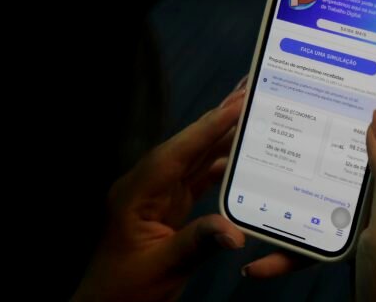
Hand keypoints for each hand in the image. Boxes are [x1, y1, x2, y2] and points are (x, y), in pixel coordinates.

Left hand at [72, 84, 248, 301]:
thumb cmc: (125, 290)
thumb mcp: (162, 268)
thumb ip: (198, 243)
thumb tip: (236, 233)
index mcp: (137, 193)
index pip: (175, 153)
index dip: (206, 128)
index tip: (235, 104)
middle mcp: (147, 185)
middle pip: (187, 146)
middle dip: (217, 120)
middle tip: (247, 93)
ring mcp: (158, 194)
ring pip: (194, 158)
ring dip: (221, 138)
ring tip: (250, 116)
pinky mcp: (169, 205)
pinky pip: (198, 178)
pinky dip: (220, 166)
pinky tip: (241, 158)